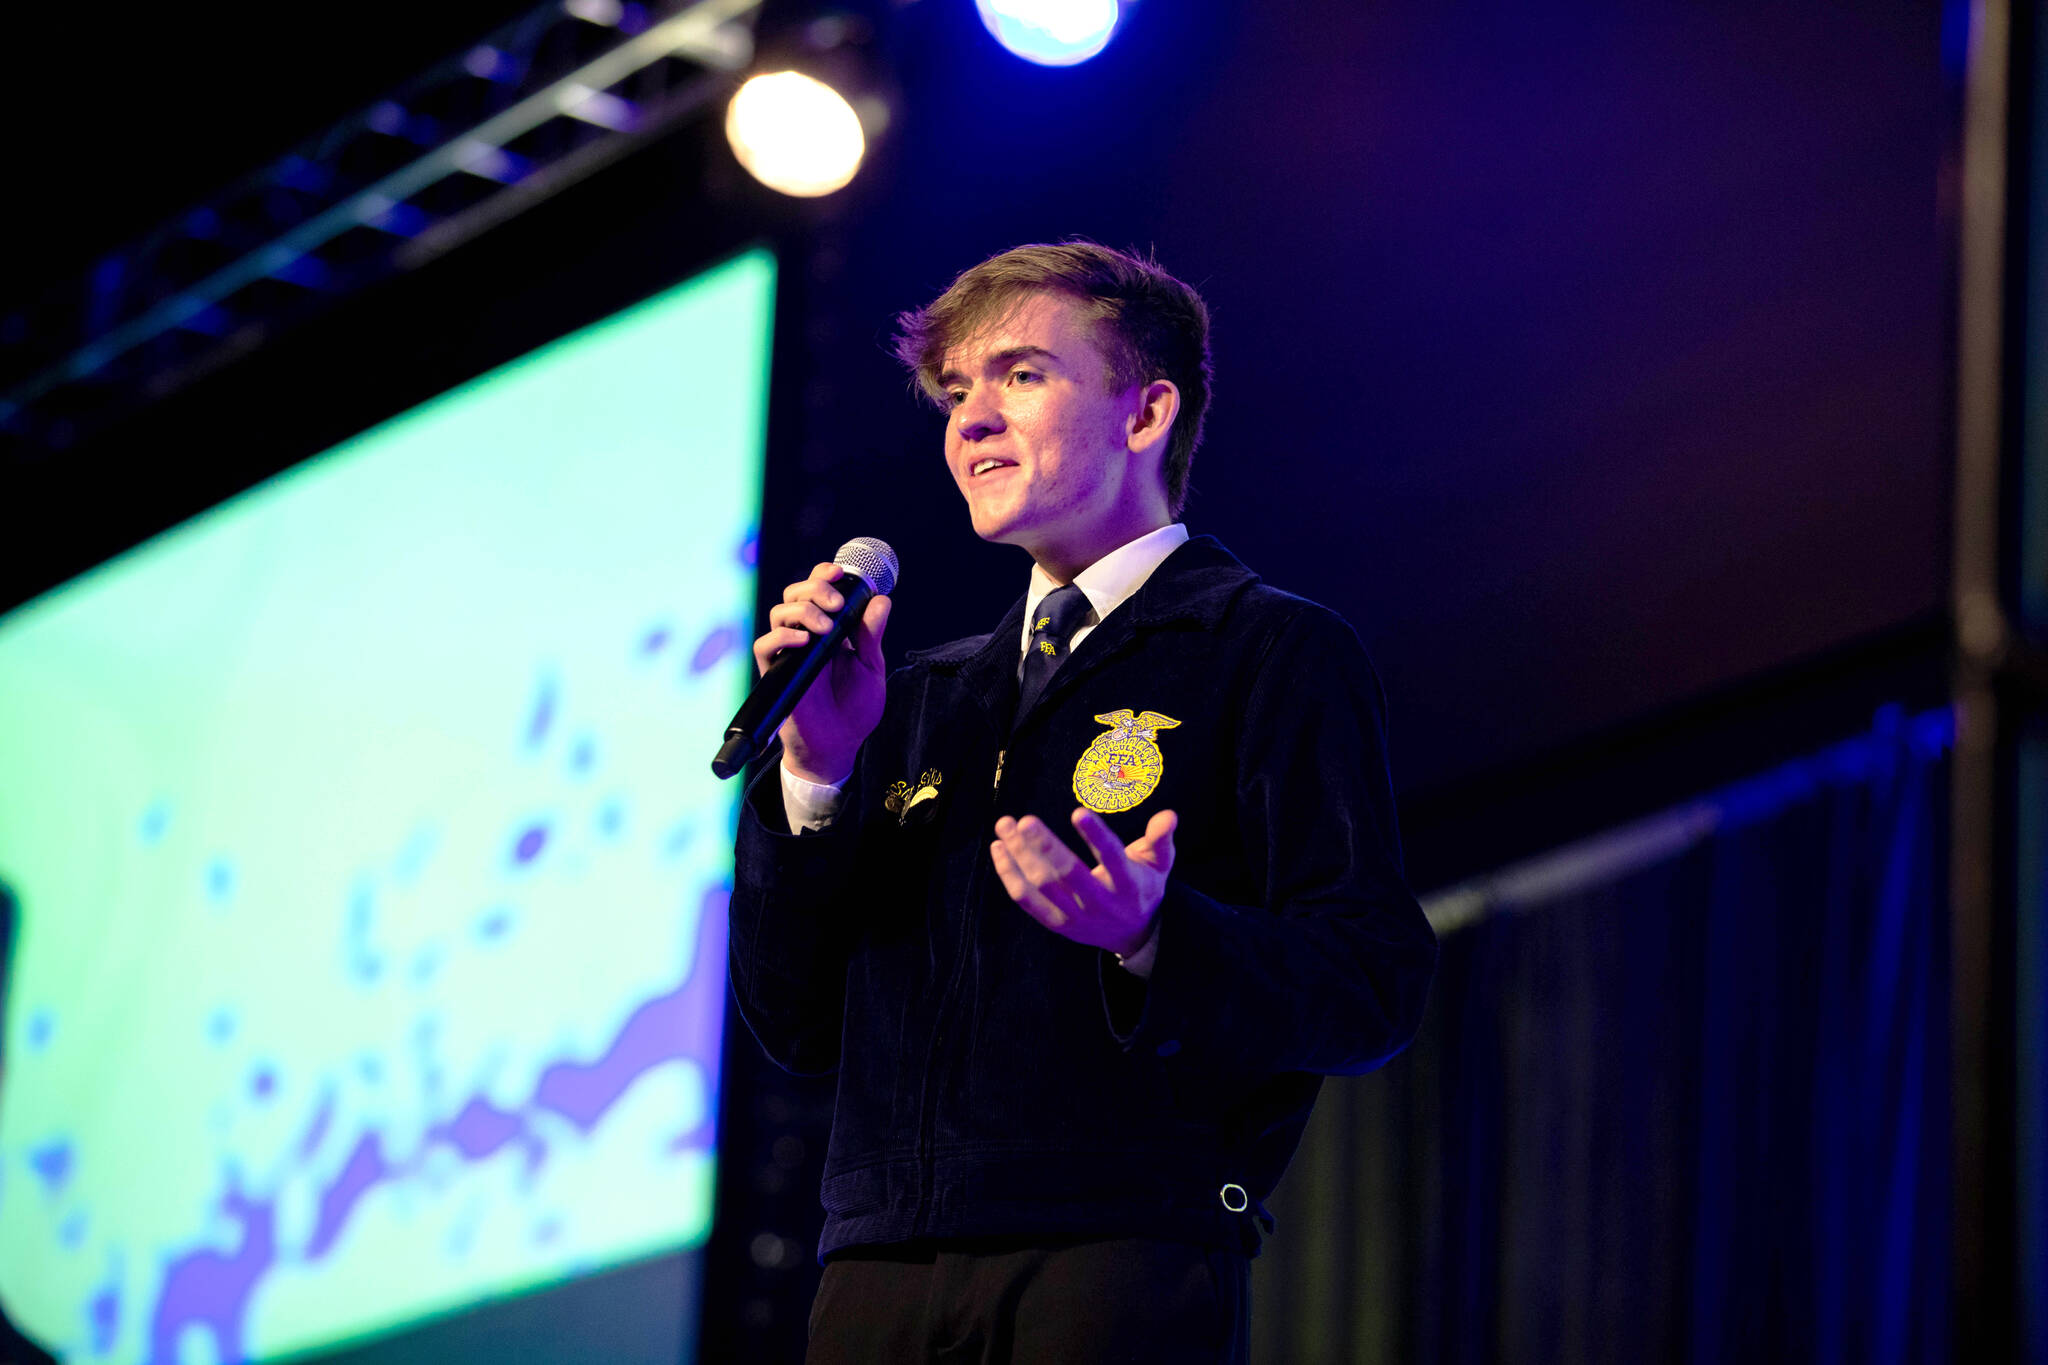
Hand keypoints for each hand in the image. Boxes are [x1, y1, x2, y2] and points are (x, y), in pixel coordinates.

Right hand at [752, 562, 891, 784]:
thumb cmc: (855, 709)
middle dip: (814, 588)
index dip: (823, 574)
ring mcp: (789, 653)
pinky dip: (782, 636)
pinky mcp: (776, 673)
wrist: (839, 746)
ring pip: (779, 612)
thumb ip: (871, 635)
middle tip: (836, 604)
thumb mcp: (871, 668)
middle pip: (795, 593)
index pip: (817, 590)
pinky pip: (765, 645)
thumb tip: (881, 600)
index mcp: (830, 630)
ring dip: (803, 610)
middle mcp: (806, 636)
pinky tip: (805, 640)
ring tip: (825, 627)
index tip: (838, 572)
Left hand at [989, 807, 1178, 955]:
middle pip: (1068, 875)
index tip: (1078, 812)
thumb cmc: (1143, 886)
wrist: (1134, 935)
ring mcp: (1076, 916)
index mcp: (1128, 883)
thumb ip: (1160, 838)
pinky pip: (1026, 899)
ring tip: (1005, 825)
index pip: (1112, 857)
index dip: (1096, 836)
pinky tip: (999, 848)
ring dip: (1020, 854)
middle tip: (1025, 820)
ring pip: (1041, 885)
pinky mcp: (1056, 924)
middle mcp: (1101, 902)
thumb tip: (1169, 815)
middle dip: (1045, 846)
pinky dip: (1009, 874)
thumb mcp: (1159, 864)